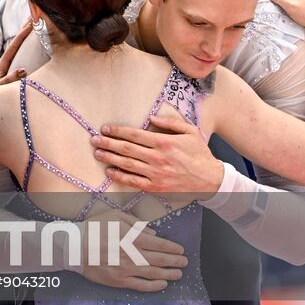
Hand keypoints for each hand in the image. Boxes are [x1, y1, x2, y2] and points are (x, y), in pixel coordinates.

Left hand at [0, 27, 29, 89]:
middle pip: (15, 44)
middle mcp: (2, 65)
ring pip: (16, 50)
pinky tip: (28, 46)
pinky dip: (23, 49)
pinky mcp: (6, 74)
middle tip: (32, 17)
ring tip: (31, 25)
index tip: (30, 23)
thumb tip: (23, 70)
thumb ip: (9, 80)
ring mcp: (4, 69)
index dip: (22, 35)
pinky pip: (16, 58)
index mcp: (1, 66)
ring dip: (24, 38)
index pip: (13, 47)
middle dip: (23, 30)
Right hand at [72, 212, 187, 292]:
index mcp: (132, 238)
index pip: (159, 245)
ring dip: (169, 274)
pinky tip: (162, 284)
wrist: (74, 246)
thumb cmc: (93, 228)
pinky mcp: (119, 281)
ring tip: (178, 274)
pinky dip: (154, 286)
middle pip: (160, 260)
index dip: (172, 248)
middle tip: (184, 262)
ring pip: (154, 274)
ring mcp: (127, 270)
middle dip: (175, 261)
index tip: (181, 250)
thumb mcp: (114, 216)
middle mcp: (133, 255)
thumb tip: (152, 233)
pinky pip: (141, 286)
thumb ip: (135, 223)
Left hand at [92, 111, 223, 200]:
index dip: (117, 131)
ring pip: (127, 165)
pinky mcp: (156, 187)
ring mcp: (156, 174)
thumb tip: (152, 117)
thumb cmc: (199, 153)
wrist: (211, 179)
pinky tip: (110, 171)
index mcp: (164, 142)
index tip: (105, 128)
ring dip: (110, 158)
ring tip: (97, 153)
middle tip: (94, 139)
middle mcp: (158, 158)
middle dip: (108, 143)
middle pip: (127, 149)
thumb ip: (170, 122)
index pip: (135, 135)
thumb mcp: (190, 131)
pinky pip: (134, 181)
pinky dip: (120, 176)